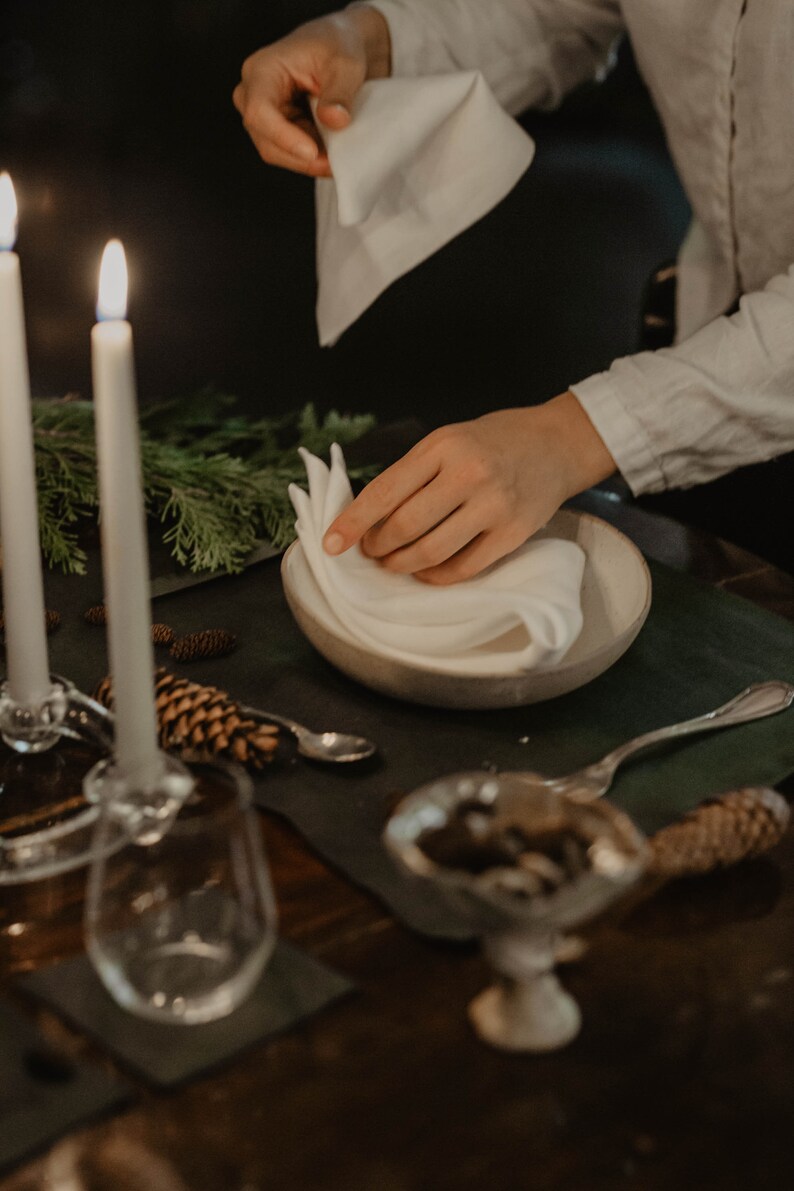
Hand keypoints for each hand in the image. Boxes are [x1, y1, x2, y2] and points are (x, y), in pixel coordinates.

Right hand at [232, 7, 390, 177]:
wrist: (340, 48)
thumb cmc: (337, 46)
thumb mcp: (346, 65)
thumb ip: (340, 93)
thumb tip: (333, 119)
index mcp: (262, 69)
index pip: (259, 110)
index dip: (283, 136)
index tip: (313, 153)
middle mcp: (253, 93)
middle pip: (264, 138)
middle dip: (299, 157)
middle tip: (333, 164)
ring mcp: (263, 113)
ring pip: (274, 151)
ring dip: (305, 162)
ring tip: (335, 159)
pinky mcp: (276, 128)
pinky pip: (287, 154)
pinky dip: (309, 160)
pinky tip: (330, 155)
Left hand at [323, 393, 616, 583]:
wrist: (557, 444)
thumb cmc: (492, 442)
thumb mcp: (448, 440)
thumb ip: (412, 473)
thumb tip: (367, 518)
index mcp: (442, 447)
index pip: (385, 491)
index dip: (352, 522)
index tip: (330, 543)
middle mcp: (468, 474)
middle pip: (405, 526)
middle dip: (378, 547)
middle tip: (370, 552)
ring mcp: (494, 506)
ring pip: (431, 552)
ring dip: (402, 565)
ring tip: (393, 563)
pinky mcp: (513, 533)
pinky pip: (464, 568)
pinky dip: (435, 576)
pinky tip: (424, 571)